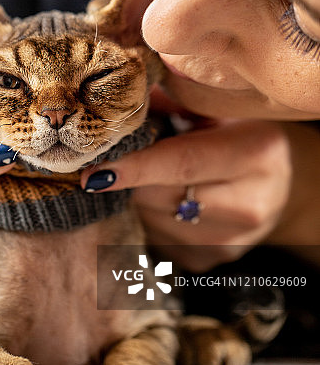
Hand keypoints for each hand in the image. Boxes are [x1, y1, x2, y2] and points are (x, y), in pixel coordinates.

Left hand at [81, 118, 293, 271]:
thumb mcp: (210, 107)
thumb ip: (166, 104)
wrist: (270, 179)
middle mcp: (252, 203)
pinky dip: (149, 217)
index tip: (93, 174)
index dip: (135, 166)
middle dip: (128, 178)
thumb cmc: (232, 130)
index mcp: (256, 153)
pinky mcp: (212, 260)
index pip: (183, 163)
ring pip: (154, 221)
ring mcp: (233, 240)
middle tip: (112, 158)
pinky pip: (157, 239)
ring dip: (137, 198)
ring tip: (151, 175)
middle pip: (161, 197)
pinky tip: (163, 198)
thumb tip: (112, 114)